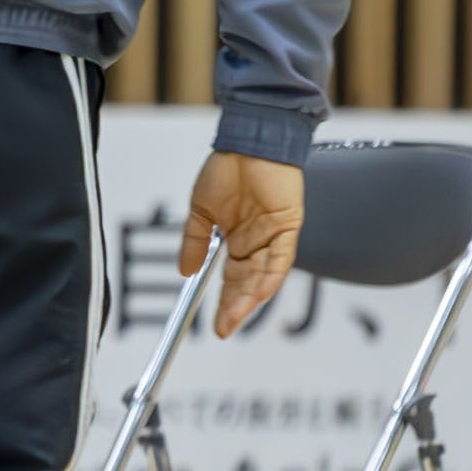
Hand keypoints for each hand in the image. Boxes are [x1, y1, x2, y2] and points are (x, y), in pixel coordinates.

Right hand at [185, 151, 302, 337]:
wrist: (247, 142)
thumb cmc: (227, 170)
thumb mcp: (200, 211)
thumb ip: (194, 242)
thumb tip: (184, 271)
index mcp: (237, 240)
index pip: (232, 279)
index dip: (224, 303)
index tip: (215, 326)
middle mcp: (257, 242)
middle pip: (247, 283)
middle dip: (236, 307)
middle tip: (224, 328)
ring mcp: (273, 236)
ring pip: (264, 275)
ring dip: (251, 296)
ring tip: (237, 316)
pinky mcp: (288, 225)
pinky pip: (281, 257)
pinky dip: (271, 274)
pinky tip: (260, 292)